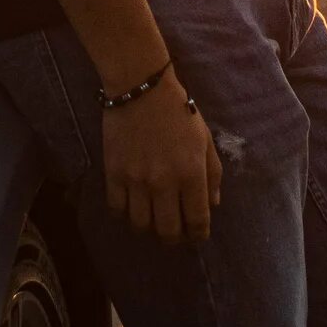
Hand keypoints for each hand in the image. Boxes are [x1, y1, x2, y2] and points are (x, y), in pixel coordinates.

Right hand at [102, 71, 223, 243]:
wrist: (141, 87)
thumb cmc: (178, 112)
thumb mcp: (205, 140)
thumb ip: (213, 174)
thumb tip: (212, 205)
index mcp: (191, 174)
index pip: (197, 220)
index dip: (198, 235)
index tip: (196, 236)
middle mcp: (164, 182)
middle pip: (168, 231)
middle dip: (174, 239)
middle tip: (174, 234)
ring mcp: (136, 180)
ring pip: (141, 225)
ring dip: (149, 228)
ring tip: (152, 221)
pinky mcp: (113, 173)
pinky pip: (117, 209)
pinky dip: (125, 214)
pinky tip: (131, 207)